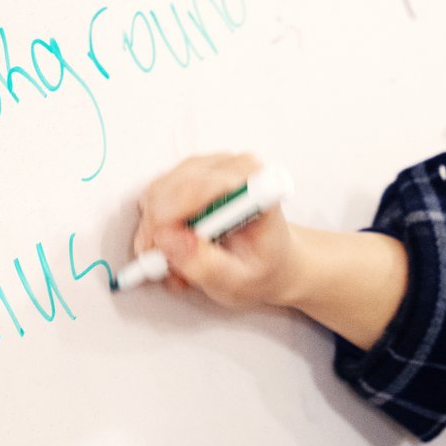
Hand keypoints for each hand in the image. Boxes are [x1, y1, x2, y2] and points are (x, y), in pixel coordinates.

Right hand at [132, 153, 409, 348]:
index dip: (169, 221)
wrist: (288, 263)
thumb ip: (203, 264)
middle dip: (158, 231)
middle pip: (168, 187)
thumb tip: (169, 243)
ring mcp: (211, 165)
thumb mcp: (240, 282)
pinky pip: (159, 197)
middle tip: (163, 270)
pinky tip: (178, 254)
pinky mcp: (195, 175)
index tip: (162, 255)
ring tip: (176, 268)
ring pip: (157, 192)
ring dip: (157, 232)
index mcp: (249, 181)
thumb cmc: (270, 272)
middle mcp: (229, 163)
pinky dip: (159, 228)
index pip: (193, 187)